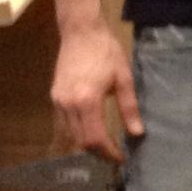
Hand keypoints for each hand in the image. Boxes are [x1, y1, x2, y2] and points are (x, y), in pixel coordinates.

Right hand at [50, 24, 142, 163]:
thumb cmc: (106, 52)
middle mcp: (67, 105)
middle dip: (98, 152)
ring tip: (106, 146)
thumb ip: (129, 108)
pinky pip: (64, 123)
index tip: (121, 158)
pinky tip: (92, 129)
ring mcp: (57, 101)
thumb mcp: (124, 79)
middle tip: (115, 155)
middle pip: (80, 141)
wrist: (81, 31)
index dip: (108, 153)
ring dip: (87, 144)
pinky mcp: (54, 96)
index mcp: (87, 101)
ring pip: (70, 134)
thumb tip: (137, 133)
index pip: (95, 139)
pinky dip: (78, 131)